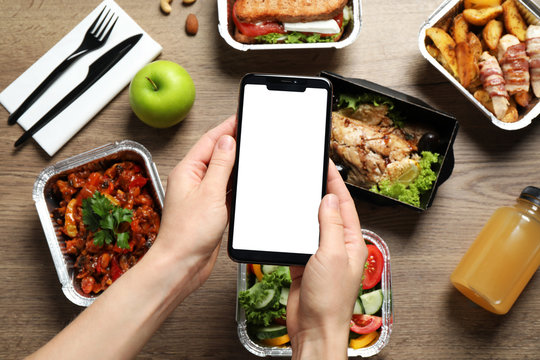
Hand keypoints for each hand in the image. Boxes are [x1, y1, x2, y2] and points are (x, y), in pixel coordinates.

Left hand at [153, 115, 235, 291]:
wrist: (182, 264)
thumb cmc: (188, 234)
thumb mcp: (210, 193)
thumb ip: (220, 165)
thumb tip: (227, 141)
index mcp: (187, 171)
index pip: (210, 140)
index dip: (226, 127)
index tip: (240, 117)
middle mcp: (193, 180)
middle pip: (215, 153)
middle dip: (232, 141)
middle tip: (249, 131)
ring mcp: (201, 195)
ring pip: (221, 171)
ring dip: (235, 162)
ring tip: (250, 151)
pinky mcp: (209, 209)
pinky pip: (225, 189)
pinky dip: (236, 182)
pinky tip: (245, 180)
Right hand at [287, 161, 366, 359]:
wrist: (313, 328)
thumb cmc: (330, 300)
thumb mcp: (332, 255)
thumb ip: (329, 225)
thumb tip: (329, 199)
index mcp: (351, 242)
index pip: (344, 205)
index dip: (336, 183)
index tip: (327, 165)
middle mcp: (337, 247)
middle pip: (329, 211)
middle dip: (322, 191)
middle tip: (313, 171)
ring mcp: (320, 255)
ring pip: (313, 224)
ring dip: (306, 209)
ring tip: (299, 190)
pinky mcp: (304, 263)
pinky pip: (298, 240)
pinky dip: (293, 229)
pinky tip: (287, 220)